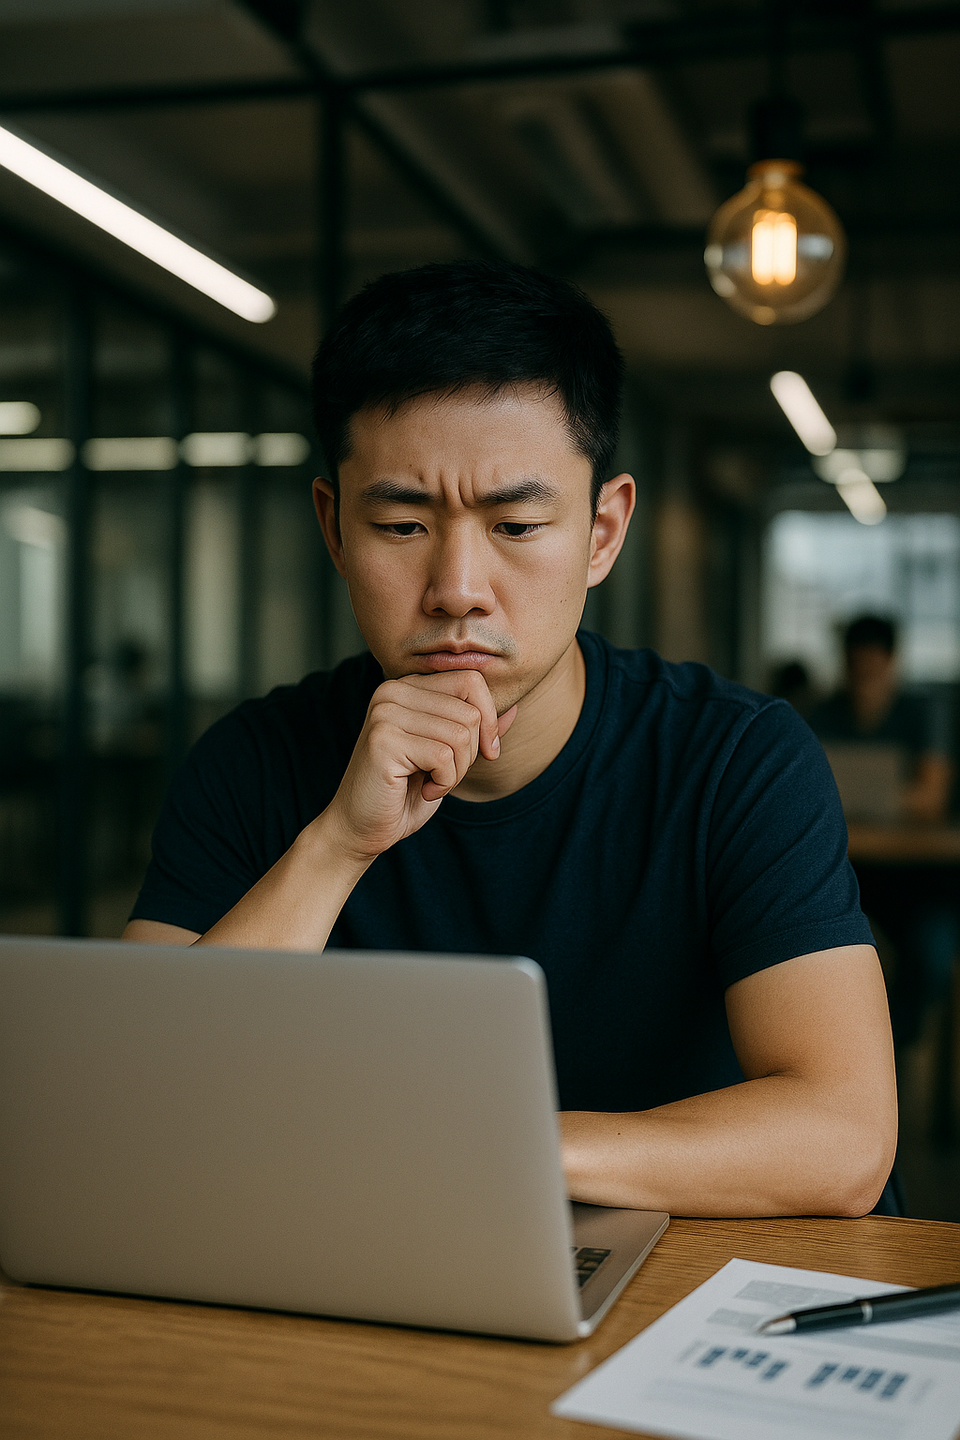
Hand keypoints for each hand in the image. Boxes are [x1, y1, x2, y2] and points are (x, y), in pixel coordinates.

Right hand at [323, 671, 516, 859]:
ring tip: (430, 782)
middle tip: (443, 774)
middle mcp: (392, 691)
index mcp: (408, 686)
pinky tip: (421, 789)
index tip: (486, 752)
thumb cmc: (406, 791)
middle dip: (470, 754)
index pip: (471, 680)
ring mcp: (385, 713)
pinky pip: (443, 757)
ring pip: (460, 735)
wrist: (361, 828)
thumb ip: (476, 729)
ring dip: (456, 771)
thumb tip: (514, 708)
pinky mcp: (383, 740)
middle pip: (470, 712)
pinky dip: (443, 783)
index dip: (489, 719)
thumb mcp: (449, 755)